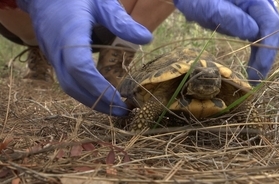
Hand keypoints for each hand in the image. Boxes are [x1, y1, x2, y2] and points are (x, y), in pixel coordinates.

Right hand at [16, 0, 151, 115]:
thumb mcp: (101, 2)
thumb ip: (121, 21)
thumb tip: (146, 39)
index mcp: (70, 33)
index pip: (80, 68)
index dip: (99, 87)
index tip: (120, 100)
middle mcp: (57, 50)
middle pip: (74, 85)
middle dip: (98, 101)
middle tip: (122, 111)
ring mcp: (51, 55)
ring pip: (68, 86)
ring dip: (90, 100)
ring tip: (113, 107)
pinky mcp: (53, 58)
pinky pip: (66, 80)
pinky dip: (84, 91)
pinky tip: (99, 93)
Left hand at [174, 0, 278, 84]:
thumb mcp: (211, 8)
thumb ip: (232, 19)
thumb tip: (253, 34)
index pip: (271, 23)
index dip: (268, 49)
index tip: (259, 70)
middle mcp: (261, 2)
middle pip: (272, 30)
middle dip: (267, 56)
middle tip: (256, 80)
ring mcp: (255, 10)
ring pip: (266, 34)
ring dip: (262, 55)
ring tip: (254, 76)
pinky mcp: (248, 17)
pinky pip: (258, 34)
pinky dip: (256, 50)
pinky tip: (251, 63)